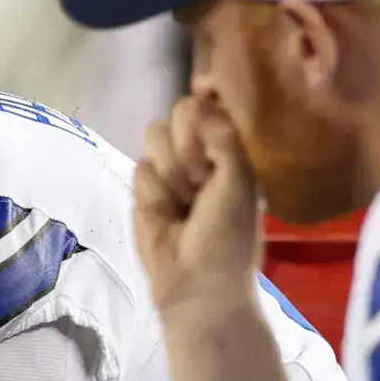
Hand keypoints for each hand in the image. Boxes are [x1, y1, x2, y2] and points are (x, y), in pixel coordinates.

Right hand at [134, 96, 263, 325]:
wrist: (197, 284)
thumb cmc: (228, 236)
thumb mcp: (239, 182)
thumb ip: (223, 137)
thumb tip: (199, 97)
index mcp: (229, 148)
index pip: (209, 104)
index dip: (205, 115)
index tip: (213, 149)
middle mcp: (198, 152)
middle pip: (177, 113)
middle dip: (188, 146)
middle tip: (202, 182)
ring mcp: (169, 170)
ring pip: (154, 138)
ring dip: (172, 172)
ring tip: (185, 203)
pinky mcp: (144, 191)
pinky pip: (140, 170)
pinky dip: (154, 194)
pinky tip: (166, 217)